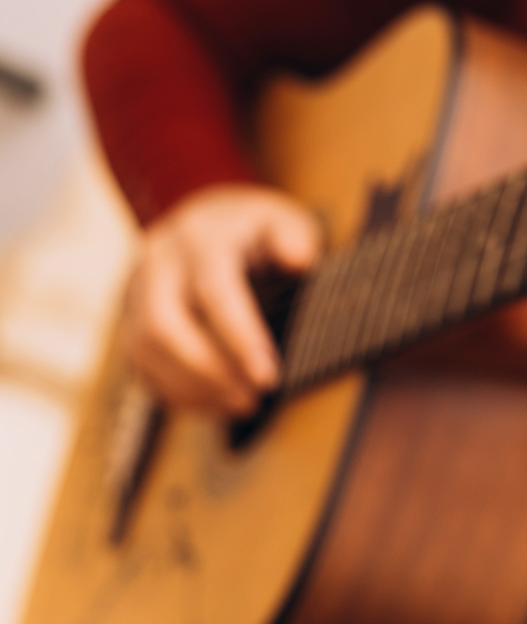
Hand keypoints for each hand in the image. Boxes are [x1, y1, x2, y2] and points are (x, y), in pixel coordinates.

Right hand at [122, 184, 322, 414]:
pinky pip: (140, 364)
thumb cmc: (254, 228)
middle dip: (208, 372)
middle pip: (164, 326)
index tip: (268, 376)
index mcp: (200, 236)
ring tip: (243, 405)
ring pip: (145, 351)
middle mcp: (159, 261)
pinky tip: (216, 402)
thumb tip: (300, 259)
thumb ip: (294, 236)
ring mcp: (136, 291)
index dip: (240, 338)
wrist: (205, 218)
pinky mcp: (129, 318)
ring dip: (193, 387)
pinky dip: (176, 391)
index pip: (214, 291)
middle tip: (253, 398)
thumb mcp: (282, 219)